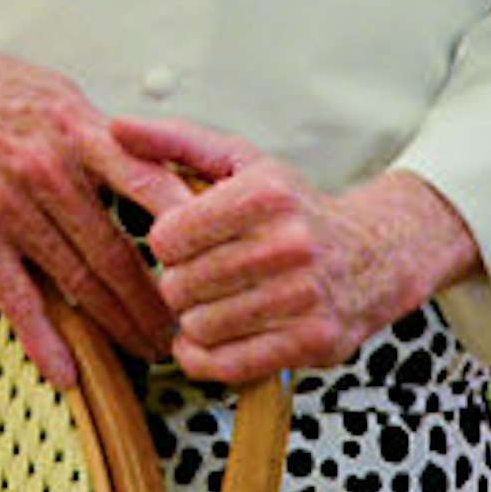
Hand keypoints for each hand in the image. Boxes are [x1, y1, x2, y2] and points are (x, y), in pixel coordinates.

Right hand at [0, 11, 187, 382]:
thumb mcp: (48, 88)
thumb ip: (97, 129)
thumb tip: (147, 158)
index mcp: (78, 129)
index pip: (152, 186)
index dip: (191, 233)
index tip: (219, 265)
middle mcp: (50, 170)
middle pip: (121, 250)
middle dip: (160, 300)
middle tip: (190, 333)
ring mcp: (10, 207)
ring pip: (79, 279)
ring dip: (118, 325)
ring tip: (147, 353)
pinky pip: (16, 296)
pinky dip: (43, 339)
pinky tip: (65, 372)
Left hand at [114, 121, 476, 383]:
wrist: (376, 254)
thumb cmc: (292, 206)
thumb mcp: (239, 162)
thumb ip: (174, 142)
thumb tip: (114, 127)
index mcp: (266, 195)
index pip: (167, 237)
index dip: (167, 245)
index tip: (186, 243)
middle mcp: (289, 244)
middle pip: (178, 286)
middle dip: (178, 284)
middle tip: (199, 278)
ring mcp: (305, 297)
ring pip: (198, 327)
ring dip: (194, 321)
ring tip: (213, 303)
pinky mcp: (312, 342)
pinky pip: (225, 364)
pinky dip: (204, 358)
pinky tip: (210, 339)